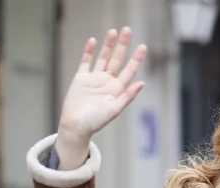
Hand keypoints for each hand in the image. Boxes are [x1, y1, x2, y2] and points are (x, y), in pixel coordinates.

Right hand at [58, 27, 146, 142]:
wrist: (76, 125)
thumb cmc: (96, 121)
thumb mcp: (114, 109)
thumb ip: (128, 96)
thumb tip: (142, 83)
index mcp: (117, 89)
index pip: (129, 70)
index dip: (136, 59)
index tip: (143, 46)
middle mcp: (107, 82)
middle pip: (117, 59)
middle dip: (122, 45)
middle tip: (127, 30)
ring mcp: (94, 79)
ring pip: (103, 58)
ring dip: (108, 45)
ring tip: (113, 31)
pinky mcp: (81, 78)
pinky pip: (86, 61)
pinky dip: (89, 51)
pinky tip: (93, 41)